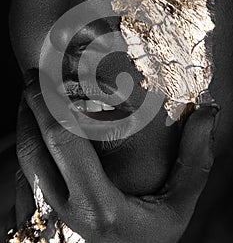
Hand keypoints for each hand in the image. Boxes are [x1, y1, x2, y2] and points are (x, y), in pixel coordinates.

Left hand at [16, 70, 218, 242]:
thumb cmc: (151, 240)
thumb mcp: (179, 206)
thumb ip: (194, 160)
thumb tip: (206, 113)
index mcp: (98, 205)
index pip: (62, 141)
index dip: (48, 104)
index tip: (43, 79)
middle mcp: (65, 211)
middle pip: (34, 146)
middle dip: (29, 106)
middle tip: (31, 79)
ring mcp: (48, 218)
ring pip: (24, 161)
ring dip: (24, 123)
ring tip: (29, 98)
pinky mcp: (39, 221)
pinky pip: (23, 177)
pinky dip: (25, 146)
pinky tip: (33, 132)